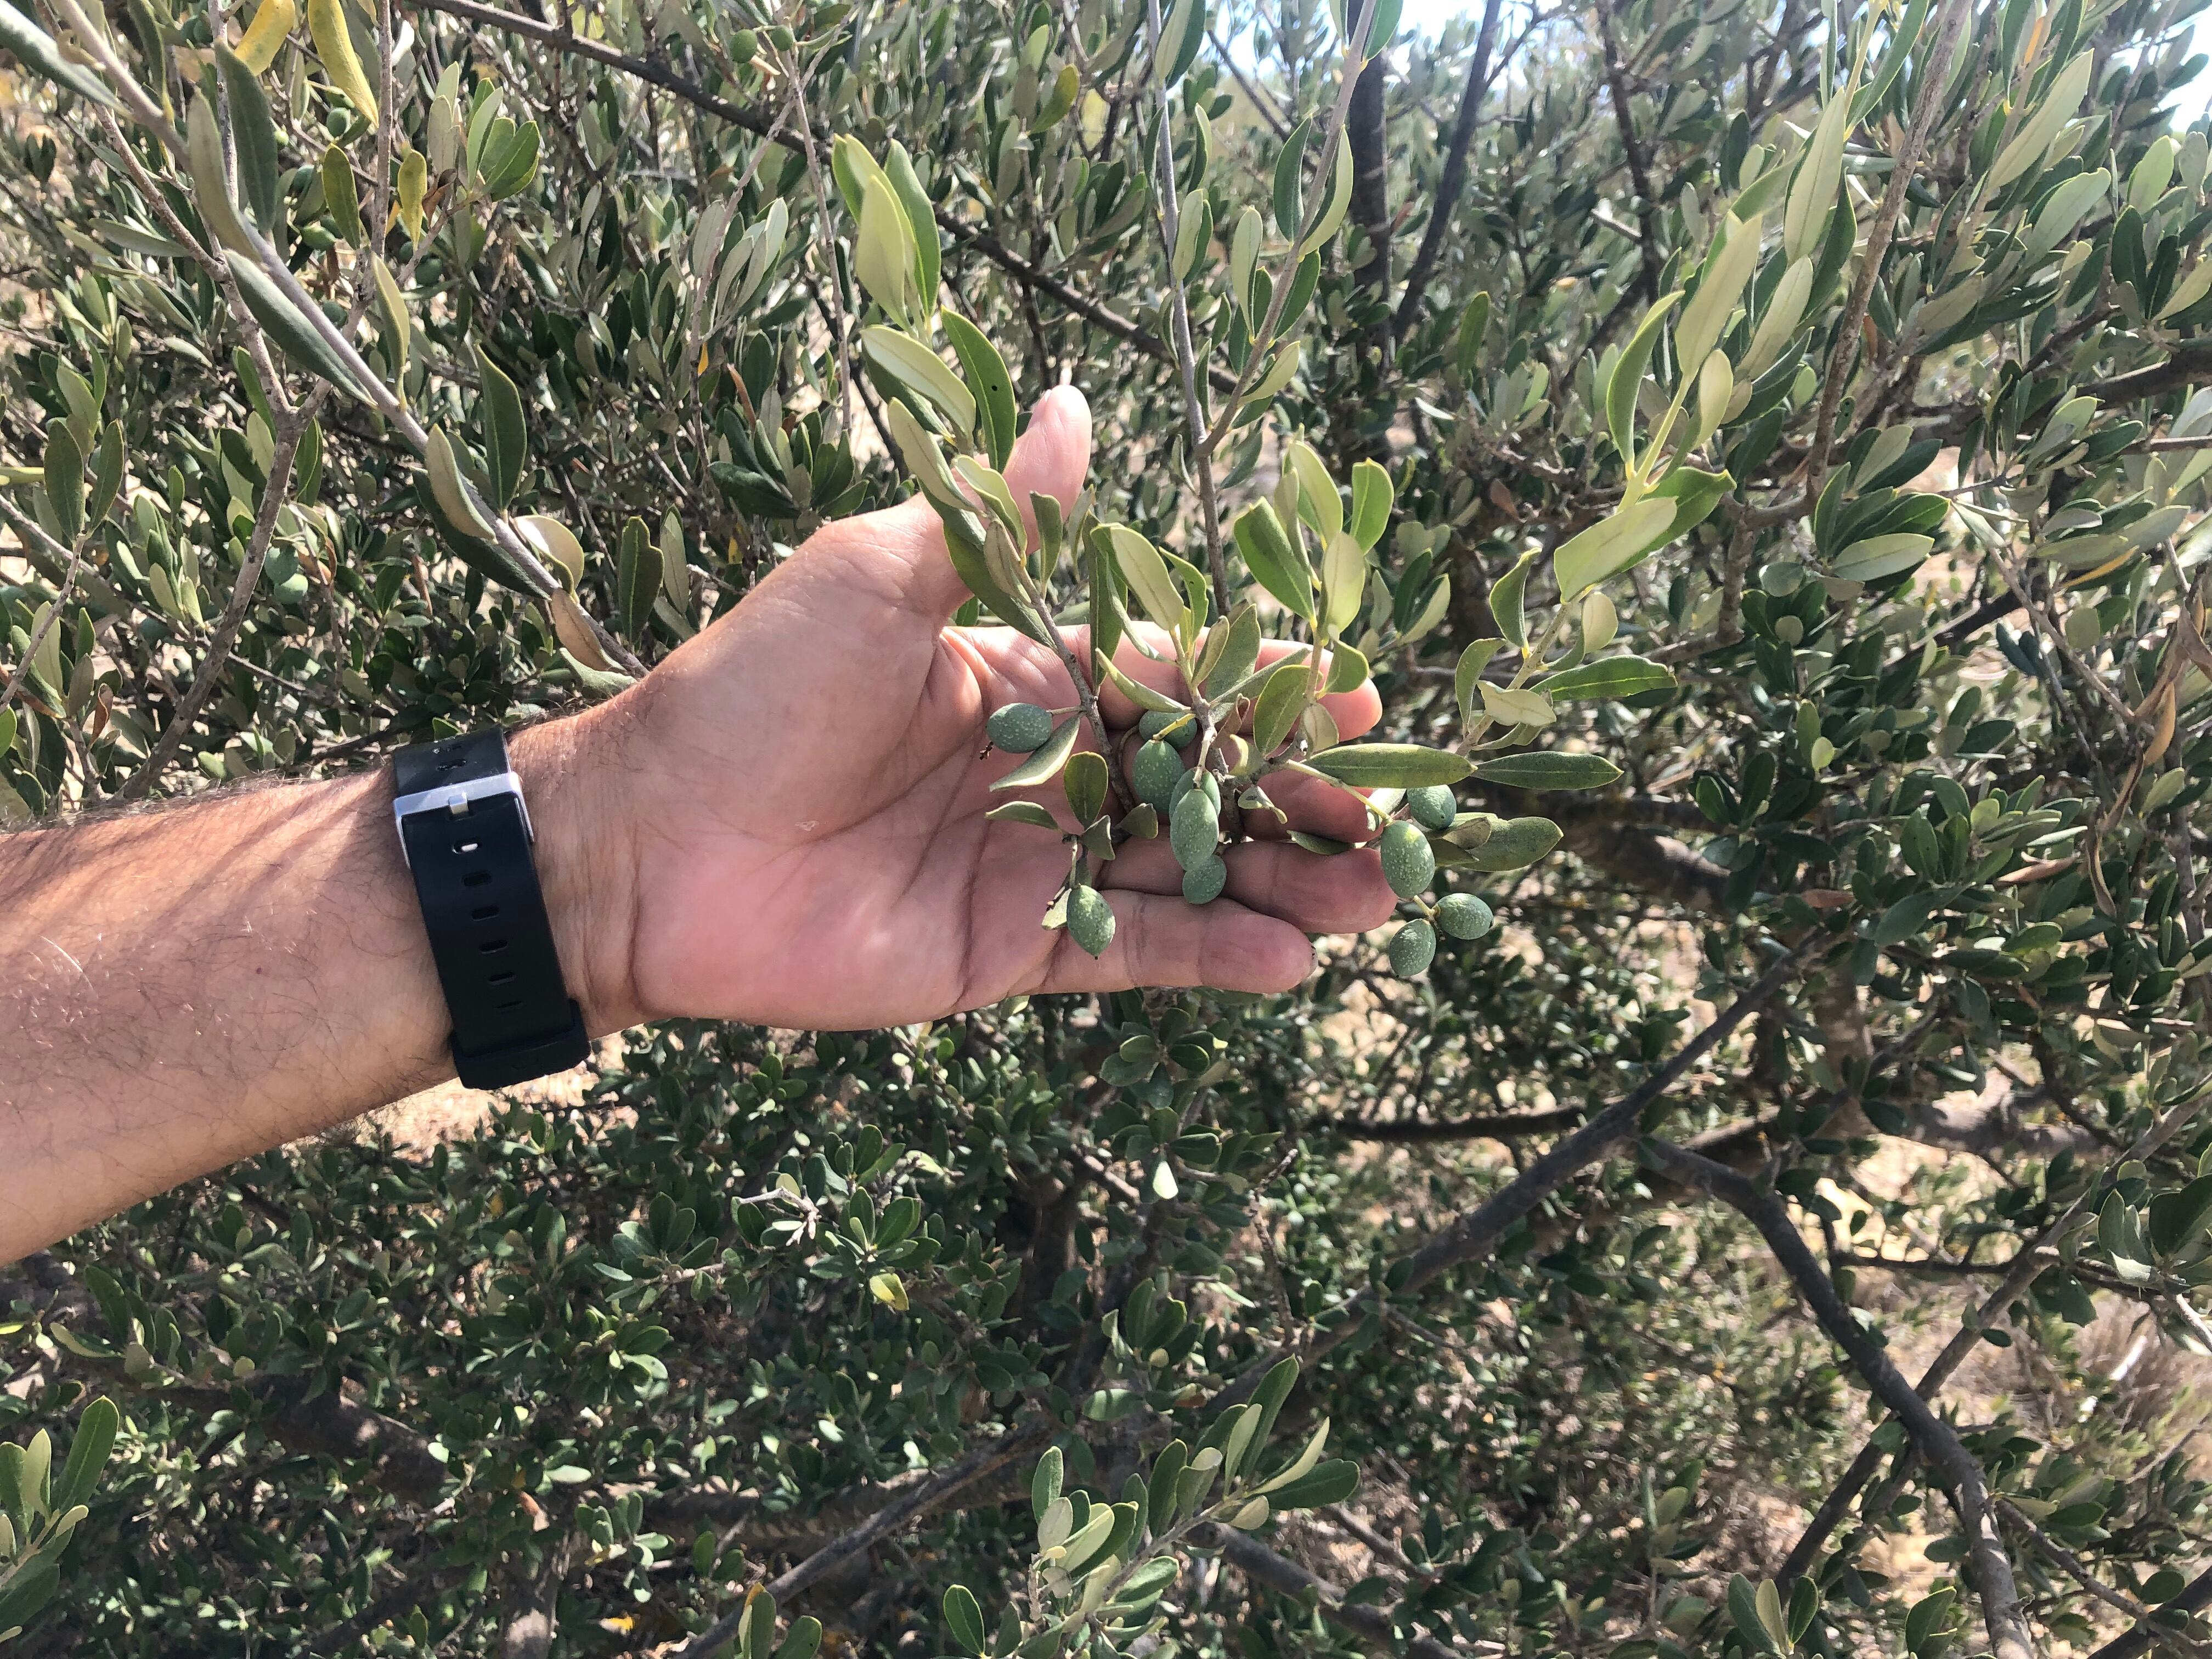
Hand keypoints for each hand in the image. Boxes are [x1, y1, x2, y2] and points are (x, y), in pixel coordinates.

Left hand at [538, 388, 1396, 1031]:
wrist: (655, 836)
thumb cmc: (757, 684)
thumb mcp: (882, 571)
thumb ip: (1002, 518)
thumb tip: (1077, 405)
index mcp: (1023, 671)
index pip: (1169, 680)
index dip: (1258, 689)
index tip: (1347, 691)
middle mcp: (1043, 768)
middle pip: (1198, 785)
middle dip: (1296, 796)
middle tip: (1395, 813)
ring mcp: (1033, 865)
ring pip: (1185, 874)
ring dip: (1283, 883)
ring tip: (1381, 898)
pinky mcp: (1012, 951)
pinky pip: (1129, 952)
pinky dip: (1211, 955)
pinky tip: (1293, 960)